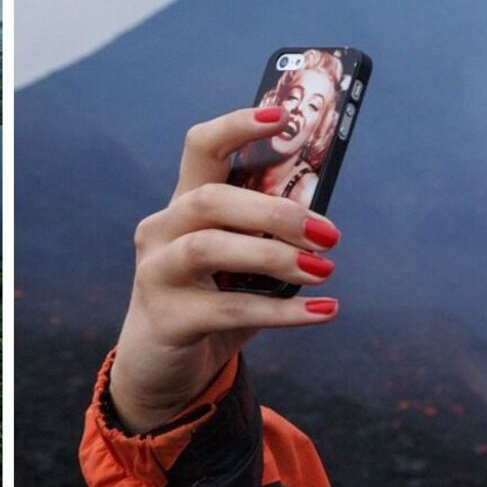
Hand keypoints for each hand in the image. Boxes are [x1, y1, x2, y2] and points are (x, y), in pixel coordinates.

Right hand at [110, 106, 343, 432]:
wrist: (163, 369)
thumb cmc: (212, 302)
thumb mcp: (239, 263)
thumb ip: (267, 238)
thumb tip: (324, 222)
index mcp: (183, 204)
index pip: (201, 146)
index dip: (238, 125)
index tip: (282, 116)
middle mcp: (162, 230)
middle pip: (212, 201)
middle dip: (275, 212)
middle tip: (328, 234)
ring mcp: (157, 274)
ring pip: (210, 248)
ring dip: (275, 257)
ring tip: (324, 271)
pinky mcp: (167, 320)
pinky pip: (229, 310)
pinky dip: (282, 312)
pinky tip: (323, 312)